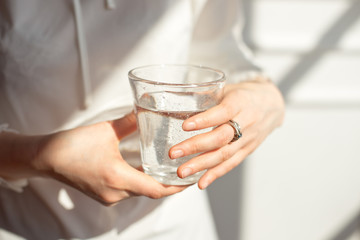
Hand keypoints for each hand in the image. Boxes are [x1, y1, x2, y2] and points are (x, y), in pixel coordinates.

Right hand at [34, 112, 186, 204]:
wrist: (46, 158)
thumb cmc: (73, 144)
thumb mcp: (106, 130)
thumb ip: (130, 121)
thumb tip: (148, 108)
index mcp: (117, 177)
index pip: (156, 189)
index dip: (177, 186)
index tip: (192, 179)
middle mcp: (115, 192)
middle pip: (152, 193)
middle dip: (171, 185)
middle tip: (187, 172)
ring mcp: (109, 196)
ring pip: (141, 193)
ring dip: (157, 185)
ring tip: (172, 171)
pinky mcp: (104, 195)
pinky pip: (130, 192)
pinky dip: (143, 184)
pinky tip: (149, 173)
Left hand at [169, 78, 284, 188]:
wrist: (272, 104)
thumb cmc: (245, 95)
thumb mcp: (229, 89)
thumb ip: (208, 96)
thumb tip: (177, 99)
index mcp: (240, 102)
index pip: (223, 112)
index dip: (204, 120)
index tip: (185, 126)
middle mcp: (246, 122)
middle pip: (221, 137)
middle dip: (196, 146)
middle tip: (174, 153)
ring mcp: (248, 139)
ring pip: (224, 154)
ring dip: (201, 165)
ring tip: (182, 172)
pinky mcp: (247, 150)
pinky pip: (231, 164)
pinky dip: (215, 174)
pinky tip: (200, 183)